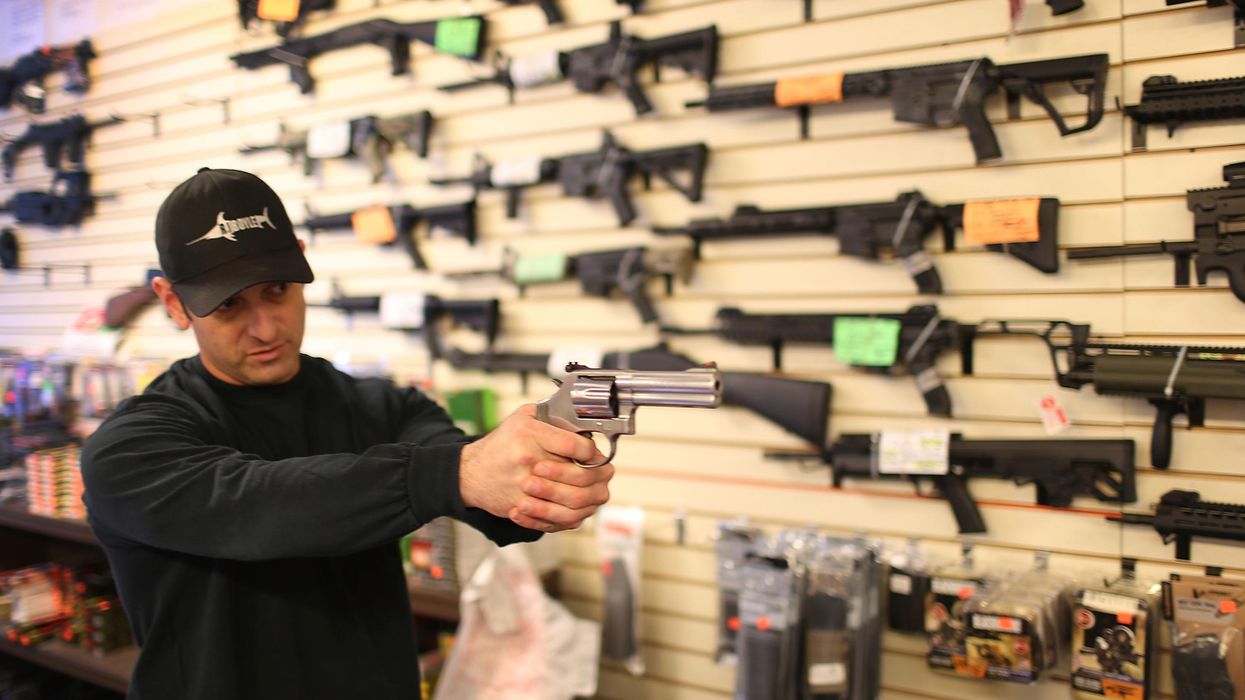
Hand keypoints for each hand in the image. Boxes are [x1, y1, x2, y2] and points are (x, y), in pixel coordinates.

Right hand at [458, 404, 612, 531]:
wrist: (470, 473)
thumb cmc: (500, 444)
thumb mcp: (522, 417)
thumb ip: (551, 414)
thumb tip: (582, 424)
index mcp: (530, 434)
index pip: (576, 446)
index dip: (592, 452)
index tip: (593, 454)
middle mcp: (527, 460)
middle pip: (580, 477)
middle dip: (595, 476)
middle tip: (598, 473)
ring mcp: (525, 487)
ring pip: (573, 503)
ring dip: (586, 497)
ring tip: (587, 490)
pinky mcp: (522, 507)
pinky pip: (556, 519)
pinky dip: (569, 515)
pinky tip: (571, 506)